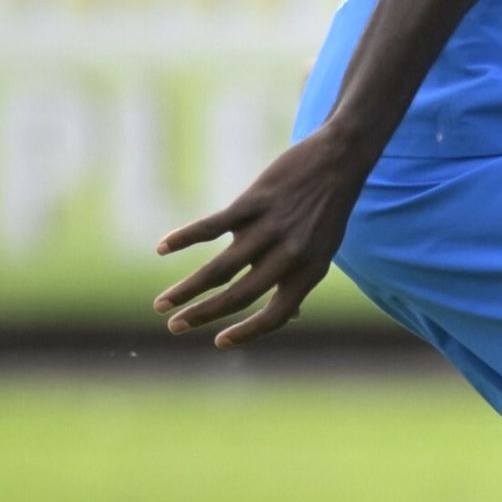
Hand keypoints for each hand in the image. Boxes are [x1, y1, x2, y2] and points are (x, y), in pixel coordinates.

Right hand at [152, 128, 373, 347]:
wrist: (340, 159)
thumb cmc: (327, 210)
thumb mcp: (324, 250)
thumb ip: (302, 280)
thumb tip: (291, 316)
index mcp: (310, 271)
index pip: (277, 315)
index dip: (248, 333)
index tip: (219, 342)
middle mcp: (291, 255)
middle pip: (240, 296)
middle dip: (204, 315)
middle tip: (174, 327)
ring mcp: (271, 229)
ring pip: (221, 268)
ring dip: (187, 290)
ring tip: (161, 304)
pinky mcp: (254, 203)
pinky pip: (213, 227)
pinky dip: (184, 238)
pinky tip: (161, 248)